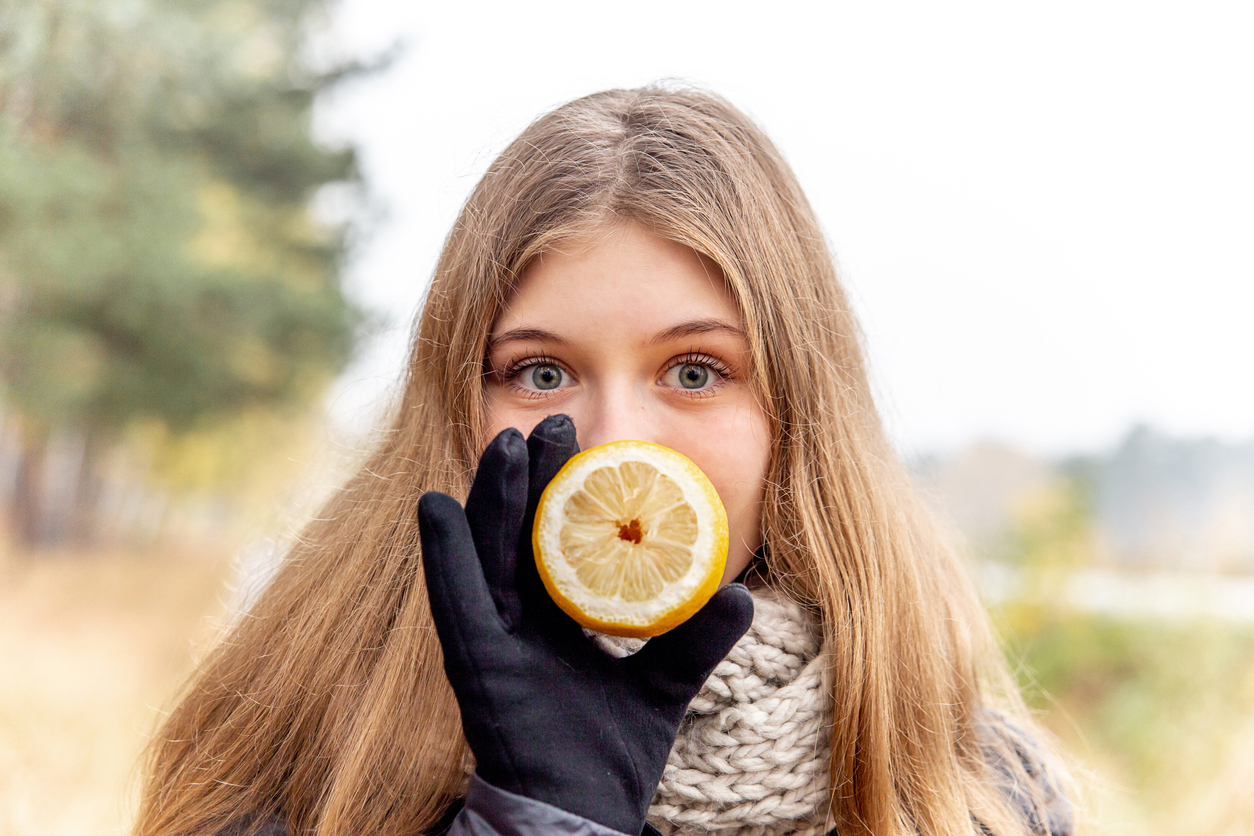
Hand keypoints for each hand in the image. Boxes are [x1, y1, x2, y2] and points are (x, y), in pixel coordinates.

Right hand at [418, 414, 753, 834]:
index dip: (562, 489)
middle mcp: (515, 620)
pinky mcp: (472, 669)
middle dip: (529, 478)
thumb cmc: (611, 754)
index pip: (554, 538)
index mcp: (553, 617)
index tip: (579, 436)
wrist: (582, 817)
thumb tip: (742, 595)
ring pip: (486, 555)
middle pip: (518, 533)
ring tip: (504, 442)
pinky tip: (434, 505)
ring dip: (491, 497)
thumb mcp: (664, 686)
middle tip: (549, 422)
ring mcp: (488, 641)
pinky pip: (453, 602)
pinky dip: (443, 554)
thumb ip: (695, 641)